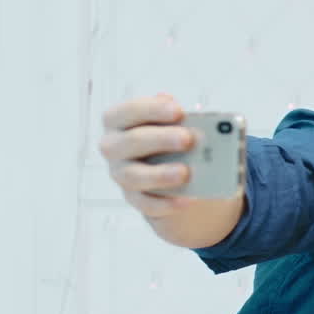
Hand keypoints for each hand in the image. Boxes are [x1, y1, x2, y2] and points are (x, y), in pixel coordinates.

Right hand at [99, 93, 194, 217]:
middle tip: (188, 139)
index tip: (178, 110)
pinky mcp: (134, 198)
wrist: (169, 170)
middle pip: (131, 142)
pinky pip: (147, 204)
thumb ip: (180, 120)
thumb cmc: (169, 138)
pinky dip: (168, 203)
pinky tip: (188, 200)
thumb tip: (200, 124)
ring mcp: (121, 174)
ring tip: (186, 172)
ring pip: (134, 176)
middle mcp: (114, 147)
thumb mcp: (173, 124)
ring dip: (161, 174)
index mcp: (119, 121)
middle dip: (161, 139)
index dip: (151, 110)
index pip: (128, 111)